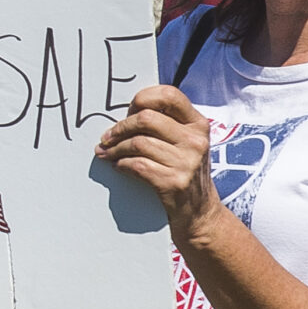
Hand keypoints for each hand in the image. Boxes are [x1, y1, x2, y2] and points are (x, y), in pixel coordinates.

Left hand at [97, 85, 218, 239]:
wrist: (199, 213)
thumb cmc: (184, 173)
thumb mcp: (185, 144)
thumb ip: (166, 125)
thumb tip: (127, 114)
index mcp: (198, 124)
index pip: (169, 95)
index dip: (143, 99)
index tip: (128, 111)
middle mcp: (195, 140)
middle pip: (146, 118)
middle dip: (120, 128)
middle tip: (107, 137)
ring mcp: (187, 162)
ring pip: (138, 143)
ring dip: (115, 149)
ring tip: (107, 154)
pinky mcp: (174, 182)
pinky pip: (137, 165)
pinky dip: (122, 165)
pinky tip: (119, 166)